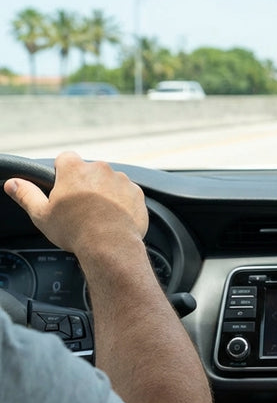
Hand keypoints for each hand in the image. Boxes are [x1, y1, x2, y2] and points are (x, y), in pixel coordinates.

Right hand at [3, 152, 147, 258]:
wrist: (110, 243)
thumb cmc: (75, 229)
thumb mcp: (41, 214)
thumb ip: (26, 194)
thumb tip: (13, 183)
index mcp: (74, 169)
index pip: (65, 158)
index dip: (62, 172)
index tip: (62, 187)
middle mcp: (100, 168)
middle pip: (88, 171)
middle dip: (84, 184)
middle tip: (78, 206)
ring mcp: (121, 179)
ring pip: (109, 182)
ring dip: (104, 193)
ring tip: (97, 215)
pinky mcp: (136, 192)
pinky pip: (126, 193)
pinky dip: (121, 202)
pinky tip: (113, 218)